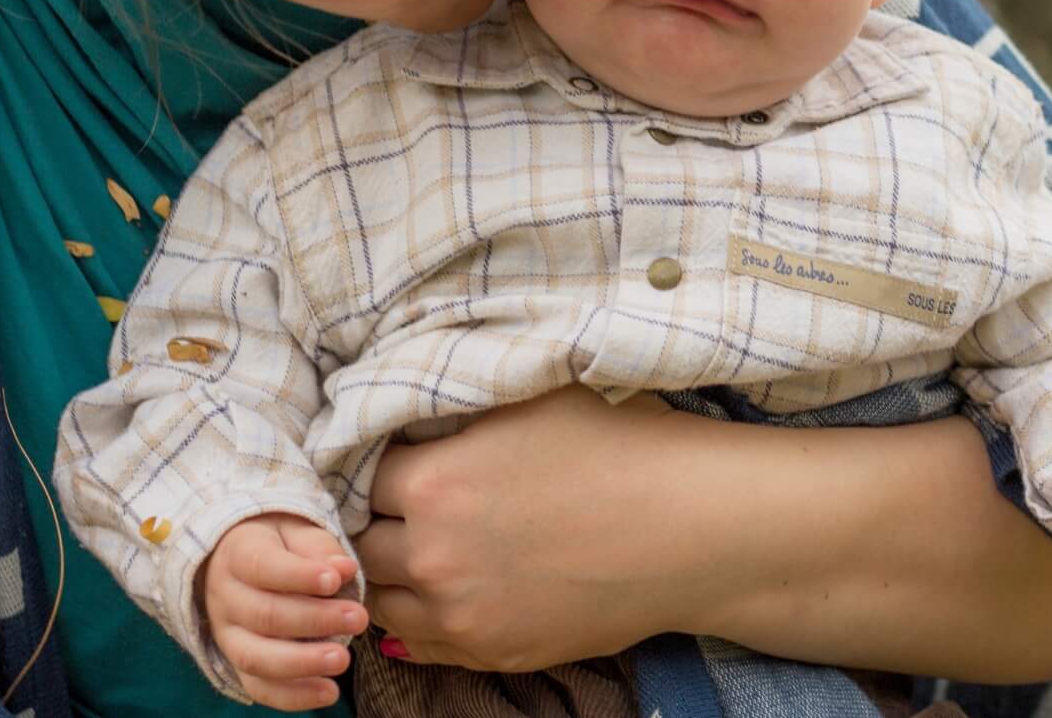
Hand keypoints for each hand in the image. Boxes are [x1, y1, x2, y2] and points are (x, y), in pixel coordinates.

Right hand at [200, 513, 368, 709]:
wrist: (242, 561)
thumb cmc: (280, 544)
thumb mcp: (297, 531)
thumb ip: (319, 548)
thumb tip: (344, 569)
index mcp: (237, 555)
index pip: (262, 567)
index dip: (299, 576)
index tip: (335, 580)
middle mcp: (224, 598)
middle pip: (264, 615)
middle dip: (314, 620)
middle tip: (358, 619)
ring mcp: (226, 635)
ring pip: (256, 657)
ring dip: (302, 663)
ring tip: (343, 660)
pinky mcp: (237, 663)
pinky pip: (258, 687)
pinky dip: (293, 696)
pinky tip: (329, 692)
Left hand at [351, 388, 700, 671]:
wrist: (691, 526)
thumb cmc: (621, 444)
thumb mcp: (529, 399)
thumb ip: (456, 407)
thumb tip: (410, 410)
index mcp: (433, 483)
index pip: (360, 473)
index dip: (378, 461)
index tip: (396, 456)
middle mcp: (433, 556)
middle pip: (360, 541)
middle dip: (377, 518)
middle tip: (399, 503)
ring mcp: (461, 614)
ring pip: (382, 598)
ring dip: (392, 573)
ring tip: (416, 548)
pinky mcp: (494, 651)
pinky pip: (423, 644)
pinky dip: (422, 618)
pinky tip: (441, 592)